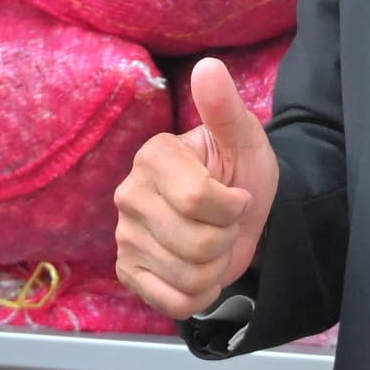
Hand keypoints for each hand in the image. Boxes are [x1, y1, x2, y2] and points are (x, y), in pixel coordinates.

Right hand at [113, 58, 277, 317]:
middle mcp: (128, 195)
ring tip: (212, 245)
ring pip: (189, 277)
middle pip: (196, 244)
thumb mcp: (244, 139)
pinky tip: (197, 270)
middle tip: (224, 224)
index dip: (232, 207)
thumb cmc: (240, 173)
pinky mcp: (128, 272)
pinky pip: (173, 302)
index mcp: (153, 157)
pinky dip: (199, 294)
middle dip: (227, 239)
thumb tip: (208, 67)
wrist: (239, 217)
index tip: (235, 197)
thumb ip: (225, 108)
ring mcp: (124, 236)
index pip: (197, 200)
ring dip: (216, 267)